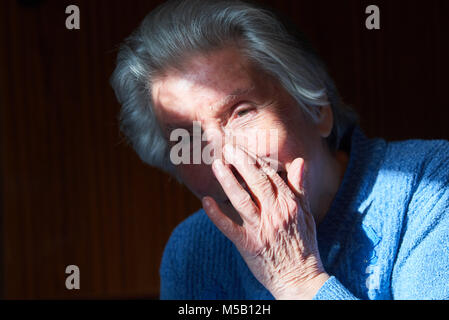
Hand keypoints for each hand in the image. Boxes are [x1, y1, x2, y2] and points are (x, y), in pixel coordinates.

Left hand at [202, 144, 328, 298]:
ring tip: (216, 164)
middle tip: (227, 147)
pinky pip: (229, 227)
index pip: (271, 175)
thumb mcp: (307, 214)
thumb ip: (300, 187)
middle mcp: (276, 213)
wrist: (301, 279)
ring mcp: (261, 229)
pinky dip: (216, 214)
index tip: (243, 148)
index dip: (256, 159)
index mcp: (290, 204)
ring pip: (241, 199)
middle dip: (241, 161)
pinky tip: (206, 201)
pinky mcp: (248, 245)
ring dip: (227, 180)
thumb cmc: (304, 244)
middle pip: (256, 181)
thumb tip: (299, 161)